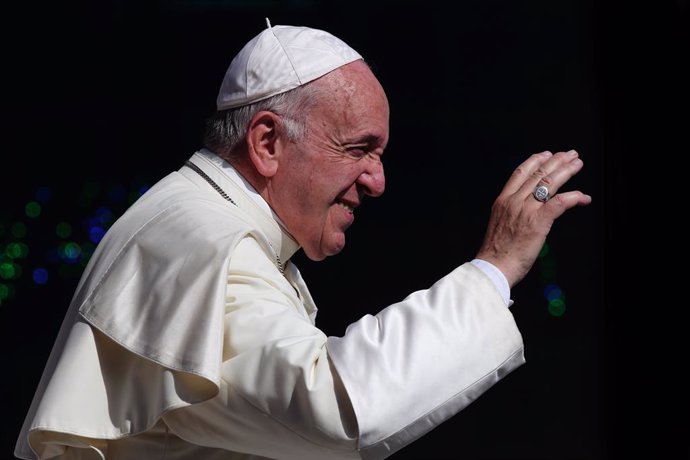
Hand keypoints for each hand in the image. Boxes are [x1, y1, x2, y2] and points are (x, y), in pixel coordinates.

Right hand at [475, 150, 591, 286]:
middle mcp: (513, 201)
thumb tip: (524, 213)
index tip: (547, 154)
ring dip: (566, 171)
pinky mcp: (538, 222)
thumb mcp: (499, 225)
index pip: (520, 173)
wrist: (493, 267)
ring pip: (549, 183)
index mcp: (502, 201)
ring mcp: (526, 210)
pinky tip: (583, 197)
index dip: (535, 161)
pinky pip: (560, 203)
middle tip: (570, 155)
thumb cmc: (496, 253)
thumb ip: (511, 214)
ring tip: (578, 164)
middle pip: (538, 174)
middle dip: (556, 161)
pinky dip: (574, 197)